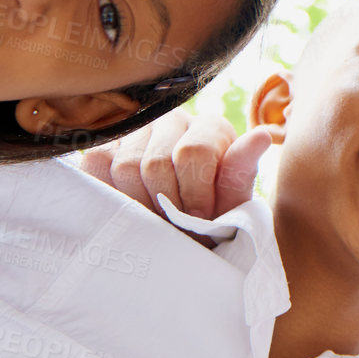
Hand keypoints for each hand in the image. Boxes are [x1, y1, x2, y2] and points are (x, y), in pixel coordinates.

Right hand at [78, 113, 275, 221]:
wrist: (176, 238)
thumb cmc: (209, 221)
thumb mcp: (231, 205)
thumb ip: (239, 174)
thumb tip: (260, 137)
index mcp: (211, 128)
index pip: (194, 152)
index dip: (196, 195)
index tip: (201, 220)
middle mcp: (173, 120)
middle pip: (157, 162)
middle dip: (166, 205)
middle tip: (174, 225)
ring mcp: (136, 131)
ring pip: (127, 168)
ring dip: (140, 206)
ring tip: (154, 220)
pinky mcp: (103, 146)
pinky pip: (98, 166)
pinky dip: (112, 196)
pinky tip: (129, 209)